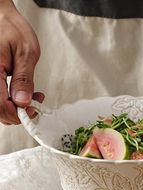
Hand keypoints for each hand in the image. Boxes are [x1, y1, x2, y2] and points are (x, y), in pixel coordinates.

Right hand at [0, 0, 43, 124]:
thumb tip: (23, 101)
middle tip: (35, 104)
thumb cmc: (11, 29)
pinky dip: (11, 101)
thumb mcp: (25, 53)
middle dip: (18, 112)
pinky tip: (23, 94)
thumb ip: (24, 79)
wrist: (1, 18)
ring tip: (32, 97)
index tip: (32, 110)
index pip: (0, 106)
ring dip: (16, 108)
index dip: (17, 114)